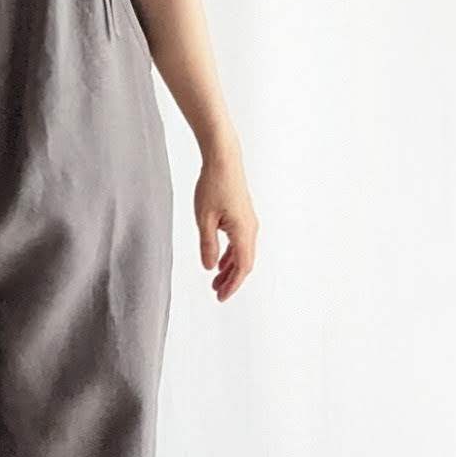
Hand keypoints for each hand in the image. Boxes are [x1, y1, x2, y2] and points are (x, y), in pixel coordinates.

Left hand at [195, 147, 257, 301]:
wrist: (224, 160)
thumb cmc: (213, 185)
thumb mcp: (204, 219)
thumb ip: (207, 245)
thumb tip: (209, 268)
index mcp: (243, 232)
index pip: (242, 267)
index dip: (233, 284)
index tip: (221, 297)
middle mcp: (251, 229)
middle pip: (244, 263)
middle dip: (231, 280)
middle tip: (217, 294)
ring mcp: (248, 222)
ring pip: (242, 253)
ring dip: (230, 268)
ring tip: (215, 281)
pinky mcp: (243, 216)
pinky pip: (240, 242)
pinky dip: (230, 255)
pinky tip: (219, 261)